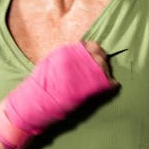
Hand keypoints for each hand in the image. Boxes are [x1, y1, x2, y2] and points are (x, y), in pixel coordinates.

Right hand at [0, 41, 116, 148]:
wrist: (36, 103)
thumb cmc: (40, 86)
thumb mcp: (49, 64)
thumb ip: (65, 57)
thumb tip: (80, 54)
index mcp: (68, 51)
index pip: (90, 45)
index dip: (93, 52)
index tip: (92, 59)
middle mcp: (79, 58)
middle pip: (100, 54)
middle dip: (102, 61)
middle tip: (99, 70)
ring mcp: (87, 72)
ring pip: (106, 67)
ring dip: (105, 72)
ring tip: (101, 79)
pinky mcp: (92, 87)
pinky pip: (110, 83)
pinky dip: (111, 85)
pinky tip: (108, 88)